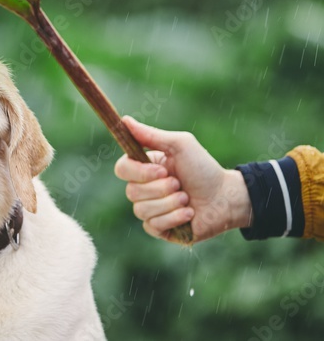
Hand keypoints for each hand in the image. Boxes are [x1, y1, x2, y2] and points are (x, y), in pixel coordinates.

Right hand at [113, 116, 252, 242]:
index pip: (122, 169)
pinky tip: (189, 214)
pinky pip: (152, 225)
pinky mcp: (160, 228)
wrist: (227, 198)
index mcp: (144, 168)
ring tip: (187, 200)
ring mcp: (151, 210)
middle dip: (160, 189)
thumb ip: (150, 135)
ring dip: (169, 204)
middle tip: (180, 185)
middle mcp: (143, 189)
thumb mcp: (179, 145)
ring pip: (141, 210)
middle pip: (131, 191)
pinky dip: (174, 218)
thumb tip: (124, 120)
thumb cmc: (204, 169)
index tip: (162, 170)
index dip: (138, 172)